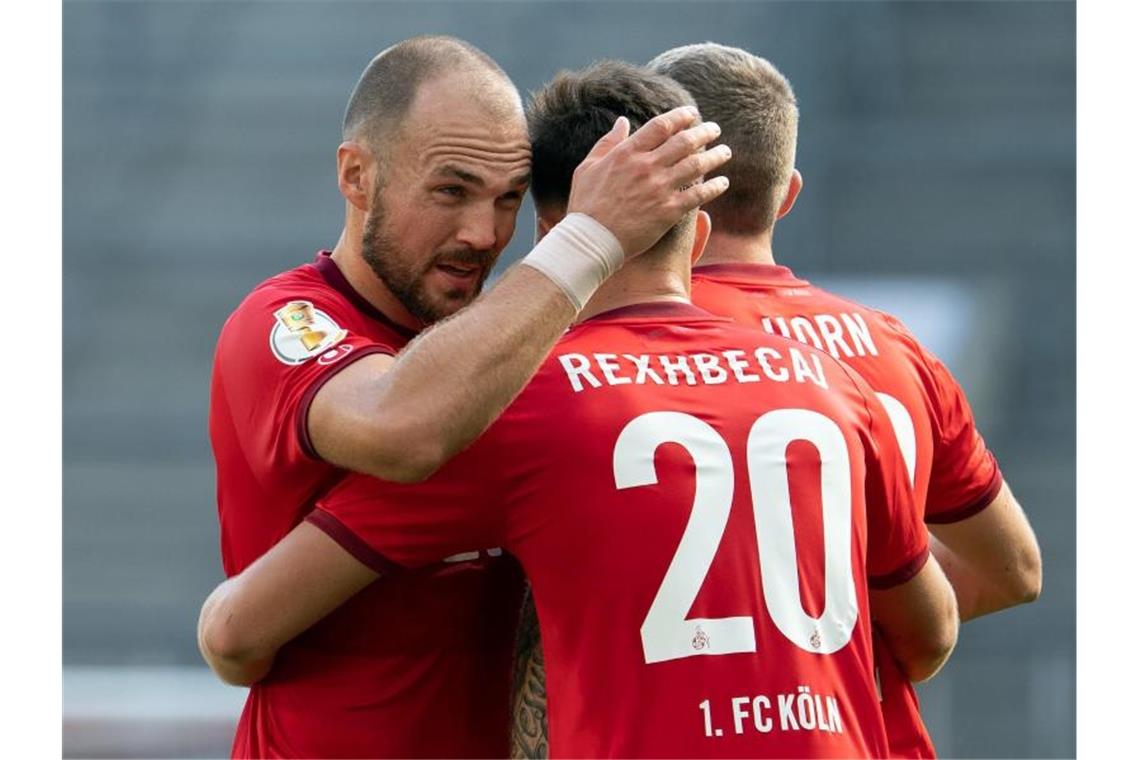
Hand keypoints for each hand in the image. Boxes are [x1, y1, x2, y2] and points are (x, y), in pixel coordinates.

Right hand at [566, 106, 730, 257]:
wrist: (591, 240)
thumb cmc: (585, 206)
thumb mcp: (588, 168)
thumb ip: (608, 143)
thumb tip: (622, 121)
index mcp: (627, 153)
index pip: (661, 126)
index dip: (680, 116)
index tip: (692, 113)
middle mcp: (646, 166)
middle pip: (684, 141)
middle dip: (704, 132)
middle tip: (715, 129)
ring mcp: (659, 188)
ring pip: (696, 165)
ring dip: (715, 156)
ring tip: (725, 152)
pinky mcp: (668, 211)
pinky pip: (698, 195)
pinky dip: (714, 187)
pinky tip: (723, 182)